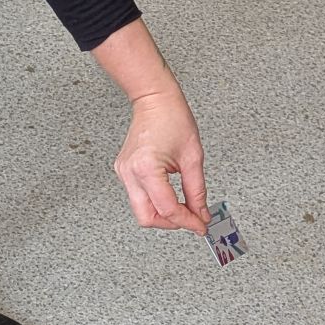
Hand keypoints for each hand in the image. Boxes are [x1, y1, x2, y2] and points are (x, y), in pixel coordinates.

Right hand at [114, 89, 208, 234]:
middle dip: (171, 223)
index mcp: (147, 168)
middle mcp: (130, 173)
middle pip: (147, 218)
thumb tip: (201, 213)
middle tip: (191, 219)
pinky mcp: (124, 170)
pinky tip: (170, 196)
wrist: (154, 100)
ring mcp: (124, 172)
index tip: (200, 225)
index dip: (187, 221)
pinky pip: (138, 197)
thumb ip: (197, 191)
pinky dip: (156, 202)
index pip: (168, 209)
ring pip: (141, 210)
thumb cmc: (172, 117)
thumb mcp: (193, 157)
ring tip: (183, 206)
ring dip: (163, 213)